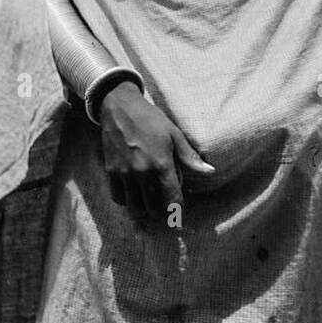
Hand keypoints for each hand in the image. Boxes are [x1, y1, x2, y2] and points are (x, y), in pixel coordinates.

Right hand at [98, 80, 214, 223]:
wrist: (120, 108)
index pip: (172, 198)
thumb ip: (190, 157)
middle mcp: (143, 172)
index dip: (177, 210)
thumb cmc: (151, 119)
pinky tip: (133, 194)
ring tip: (149, 204)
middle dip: (160, 211)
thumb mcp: (174, 134)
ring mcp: (125, 173)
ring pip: (135, 206)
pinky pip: (119, 198)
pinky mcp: (111, 171)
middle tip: (164, 207)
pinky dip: (127, 201)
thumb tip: (210, 172)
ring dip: (143, 209)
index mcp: (162, 163)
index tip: (178, 214)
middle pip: (153, 207)